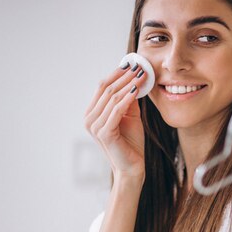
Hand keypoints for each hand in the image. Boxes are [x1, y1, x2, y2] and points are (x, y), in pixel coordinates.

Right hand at [84, 64, 146, 180]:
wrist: (132, 168)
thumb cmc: (131, 143)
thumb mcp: (130, 116)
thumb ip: (128, 99)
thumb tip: (134, 78)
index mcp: (92, 113)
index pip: (103, 87)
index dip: (117, 74)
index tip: (132, 64)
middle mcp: (89, 119)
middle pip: (105, 89)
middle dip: (123, 76)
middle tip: (138, 66)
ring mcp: (95, 127)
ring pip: (111, 97)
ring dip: (127, 84)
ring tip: (141, 75)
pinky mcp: (104, 133)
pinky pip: (116, 110)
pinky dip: (127, 98)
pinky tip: (137, 90)